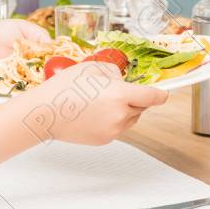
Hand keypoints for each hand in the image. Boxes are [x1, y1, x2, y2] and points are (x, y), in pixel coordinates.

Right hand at [24, 62, 166, 144]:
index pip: (153, 97)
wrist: (44, 114)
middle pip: (141, 108)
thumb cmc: (64, 88)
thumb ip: (114, 72)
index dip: (161, 94)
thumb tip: (122, 80)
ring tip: (101, 102)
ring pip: (130, 119)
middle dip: (135, 99)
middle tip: (115, 91)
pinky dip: (112, 121)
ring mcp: (113, 130)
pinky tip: (93, 113)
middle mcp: (121, 115)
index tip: (165, 93)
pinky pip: (117, 128)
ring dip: (124, 111)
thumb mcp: (92, 68)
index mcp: (121, 95)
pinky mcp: (104, 140)